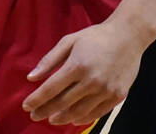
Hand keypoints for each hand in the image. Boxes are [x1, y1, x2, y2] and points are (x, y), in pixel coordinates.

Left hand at [22, 19, 145, 126]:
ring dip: (62, 118)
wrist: (129, 36)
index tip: (26, 106)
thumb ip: (50, 60)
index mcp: (77, 65)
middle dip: (45, 111)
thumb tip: (30, 78)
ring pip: (78, 112)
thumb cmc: (96, 36)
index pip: (51, 89)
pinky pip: (96, 113)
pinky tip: (73, 119)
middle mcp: (92, 81)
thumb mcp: (70, 40)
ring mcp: (106, 90)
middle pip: (62, 103)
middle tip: (35, 116)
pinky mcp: (117, 96)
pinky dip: (82, 119)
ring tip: (52, 119)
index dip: (36, 100)